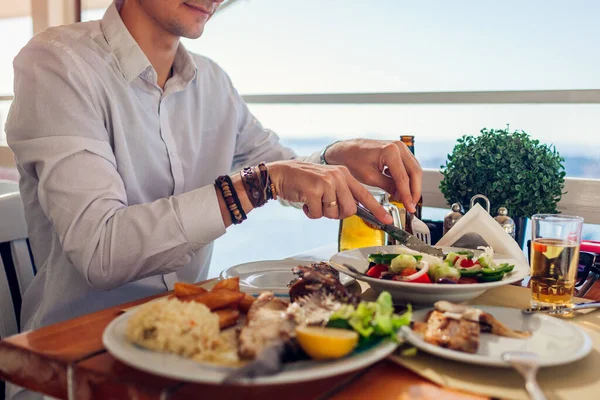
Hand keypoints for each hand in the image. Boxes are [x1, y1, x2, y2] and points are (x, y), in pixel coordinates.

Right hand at [267, 160, 392, 222]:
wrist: (281, 173)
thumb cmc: (304, 181)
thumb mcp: (327, 182)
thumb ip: (341, 193)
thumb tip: (351, 211)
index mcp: (344, 174)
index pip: (364, 194)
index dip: (377, 210)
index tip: (387, 220)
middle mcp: (338, 176)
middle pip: (349, 210)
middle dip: (337, 213)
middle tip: (324, 205)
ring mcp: (327, 182)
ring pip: (333, 213)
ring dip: (321, 212)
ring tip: (313, 200)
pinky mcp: (314, 190)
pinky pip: (318, 214)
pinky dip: (310, 213)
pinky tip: (305, 202)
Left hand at [324, 139, 421, 212]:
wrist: (346, 150)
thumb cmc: (353, 160)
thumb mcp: (370, 177)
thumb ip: (388, 187)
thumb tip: (401, 197)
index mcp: (390, 152)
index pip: (404, 178)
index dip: (408, 195)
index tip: (409, 207)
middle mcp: (398, 146)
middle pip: (415, 172)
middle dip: (414, 191)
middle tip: (411, 205)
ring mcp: (400, 147)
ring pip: (414, 169)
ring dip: (412, 185)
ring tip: (406, 198)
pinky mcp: (399, 150)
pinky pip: (409, 165)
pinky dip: (408, 177)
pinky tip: (400, 187)